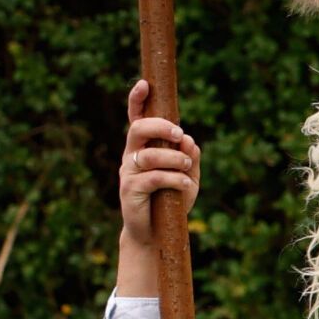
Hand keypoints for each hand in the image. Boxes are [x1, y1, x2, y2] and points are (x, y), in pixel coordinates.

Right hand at [118, 79, 201, 250]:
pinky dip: (173, 179)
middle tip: (178, 133)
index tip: (144, 84)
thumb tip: (189, 141)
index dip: (137, 100)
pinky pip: (153, 178)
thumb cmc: (172, 203)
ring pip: (148, 155)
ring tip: (187, 167)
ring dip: (173, 158)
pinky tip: (185, 185)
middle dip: (159, 126)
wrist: (156, 234)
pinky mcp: (130, 190)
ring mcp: (129, 172)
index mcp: (144, 147)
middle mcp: (132, 155)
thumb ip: (190, 159)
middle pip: (138, 129)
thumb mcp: (188, 179)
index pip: (136, 118)